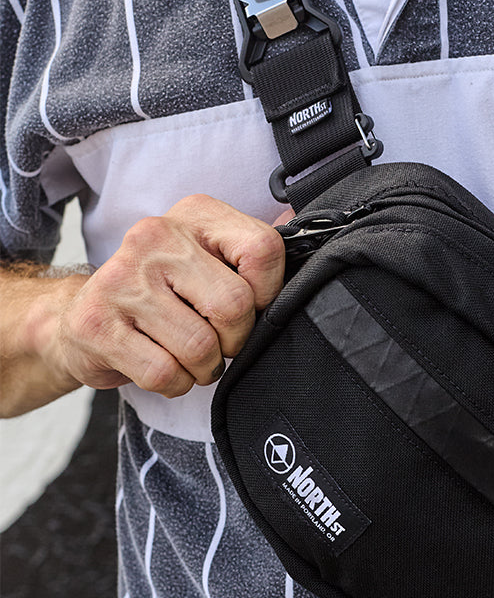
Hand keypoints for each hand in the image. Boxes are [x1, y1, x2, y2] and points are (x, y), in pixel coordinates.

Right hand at [47, 195, 286, 398]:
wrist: (82, 317)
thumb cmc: (163, 292)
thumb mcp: (209, 256)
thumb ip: (254, 250)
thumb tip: (308, 226)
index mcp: (194, 214)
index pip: (264, 250)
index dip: (268, 293)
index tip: (250, 306)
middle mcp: (154, 237)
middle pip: (235, 306)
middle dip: (235, 340)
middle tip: (218, 342)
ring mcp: (121, 280)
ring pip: (200, 347)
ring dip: (203, 368)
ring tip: (188, 356)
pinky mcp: (97, 325)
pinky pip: (163, 373)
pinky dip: (173, 383)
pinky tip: (162, 366)